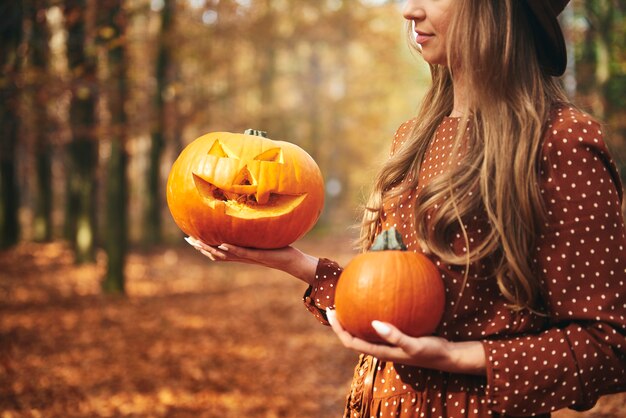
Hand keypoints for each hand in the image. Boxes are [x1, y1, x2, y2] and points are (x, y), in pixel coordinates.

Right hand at [184, 236, 318, 284]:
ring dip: (211, 249)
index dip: (203, 245)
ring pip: (225, 255)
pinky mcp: (258, 255)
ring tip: (199, 242)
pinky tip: (223, 243)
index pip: (217, 250)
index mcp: (240, 252)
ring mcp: (248, 257)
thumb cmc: (278, 249)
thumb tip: (249, 216)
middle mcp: (241, 256)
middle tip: (188, 239)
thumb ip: (253, 231)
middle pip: (216, 254)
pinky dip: (232, 249)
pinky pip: (242, 253)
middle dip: (201, 247)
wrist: (291, 261)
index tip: (190, 237)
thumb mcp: (262, 238)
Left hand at [326, 309, 485, 375]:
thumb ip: (395, 336)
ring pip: (365, 330)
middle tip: (336, 302)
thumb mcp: (414, 345)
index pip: (350, 341)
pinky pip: (381, 323)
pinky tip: (381, 296)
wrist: (448, 355)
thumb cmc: (430, 352)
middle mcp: (381, 347)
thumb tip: (374, 323)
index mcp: (380, 352)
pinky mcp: (397, 335)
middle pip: (354, 335)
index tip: (331, 311)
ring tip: (352, 298)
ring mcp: (388, 342)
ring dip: (356, 317)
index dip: (339, 328)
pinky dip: (375, 311)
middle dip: (342, 321)